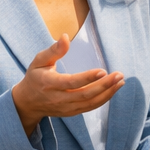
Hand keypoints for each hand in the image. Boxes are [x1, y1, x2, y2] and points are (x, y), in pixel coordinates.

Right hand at [9, 35, 124, 135]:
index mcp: (49, 83)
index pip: (71, 82)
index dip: (87, 78)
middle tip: (119, 75)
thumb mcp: (39, 61)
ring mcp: (66, 107)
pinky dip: (104, 99)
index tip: (103, 70)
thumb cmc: (35, 77)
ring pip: (90, 103)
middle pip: (85, 94)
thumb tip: (65, 37)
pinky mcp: (72, 112)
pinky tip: (113, 90)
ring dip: (108, 93)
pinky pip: (90, 107)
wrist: (28, 103)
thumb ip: (53, 50)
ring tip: (120, 82)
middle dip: (104, 85)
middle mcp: (58, 98)